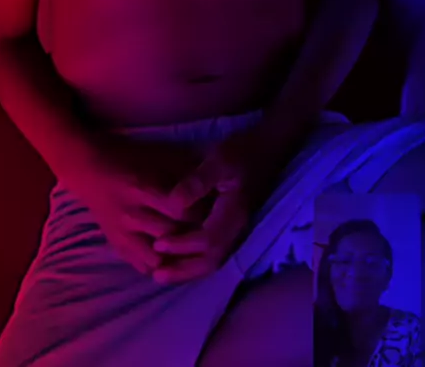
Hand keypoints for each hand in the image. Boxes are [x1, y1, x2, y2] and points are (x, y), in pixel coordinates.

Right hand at [71, 136, 204, 276]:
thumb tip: (213, 188)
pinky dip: (161, 266)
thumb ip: (183, 174)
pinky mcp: (116, 245)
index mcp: (143, 188)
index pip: (180, 211)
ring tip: (192, 250)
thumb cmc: (129, 158)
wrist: (88, 168)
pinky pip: (142, 266)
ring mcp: (121, 233)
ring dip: (176, 257)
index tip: (212, 211)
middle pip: (170, 235)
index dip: (200, 214)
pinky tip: (173, 259)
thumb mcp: (158, 158)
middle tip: (207, 232)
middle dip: (192, 236)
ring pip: (156, 258)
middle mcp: (131, 214)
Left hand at [152, 129, 278, 283]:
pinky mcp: (232, 224)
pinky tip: (179, 258)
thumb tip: (173, 205)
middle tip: (156, 275)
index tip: (157, 244)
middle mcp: (237, 227)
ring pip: (214, 258)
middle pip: (212, 260)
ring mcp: (236, 227)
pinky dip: (195, 258)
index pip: (208, 241)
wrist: (268, 148)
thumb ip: (197, 182)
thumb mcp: (219, 160)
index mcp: (234, 213)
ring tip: (163, 273)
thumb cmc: (242, 151)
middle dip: (184, 270)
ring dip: (188, 268)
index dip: (183, 245)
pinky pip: (214, 250)